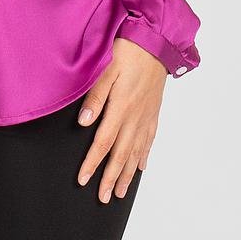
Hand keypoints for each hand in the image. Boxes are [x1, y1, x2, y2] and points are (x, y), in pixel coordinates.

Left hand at [75, 36, 167, 202]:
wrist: (156, 42)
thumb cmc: (128, 51)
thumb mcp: (106, 68)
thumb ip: (94, 95)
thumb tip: (83, 122)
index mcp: (121, 107)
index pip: (103, 143)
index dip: (92, 163)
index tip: (83, 179)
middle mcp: (135, 116)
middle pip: (120, 154)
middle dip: (110, 178)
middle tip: (103, 197)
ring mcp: (146, 116)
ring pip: (136, 152)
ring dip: (127, 173)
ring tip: (121, 192)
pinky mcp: (153, 111)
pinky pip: (149, 139)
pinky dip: (144, 155)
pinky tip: (140, 166)